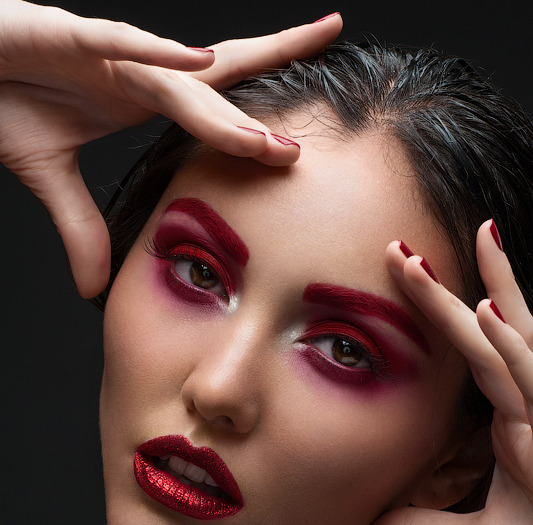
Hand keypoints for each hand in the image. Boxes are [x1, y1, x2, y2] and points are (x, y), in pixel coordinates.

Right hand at [0, 1, 341, 296]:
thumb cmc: (3, 99)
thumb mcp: (48, 175)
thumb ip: (79, 226)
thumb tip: (95, 287)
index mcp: (139, 98)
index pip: (213, 106)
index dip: (255, 122)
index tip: (297, 148)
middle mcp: (136, 72)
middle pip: (217, 87)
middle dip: (261, 115)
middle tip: (307, 151)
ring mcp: (106, 53)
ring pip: (178, 83)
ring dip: (223, 113)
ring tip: (267, 142)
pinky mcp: (64, 34)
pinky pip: (116, 43)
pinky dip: (154, 54)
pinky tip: (197, 63)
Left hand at [357, 220, 532, 524]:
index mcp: (515, 423)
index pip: (476, 353)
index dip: (441, 315)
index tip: (407, 275)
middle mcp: (532, 411)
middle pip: (496, 332)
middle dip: (451, 288)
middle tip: (402, 248)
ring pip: (514, 348)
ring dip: (483, 297)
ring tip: (446, 252)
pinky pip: (530, 389)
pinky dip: (510, 352)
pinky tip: (484, 317)